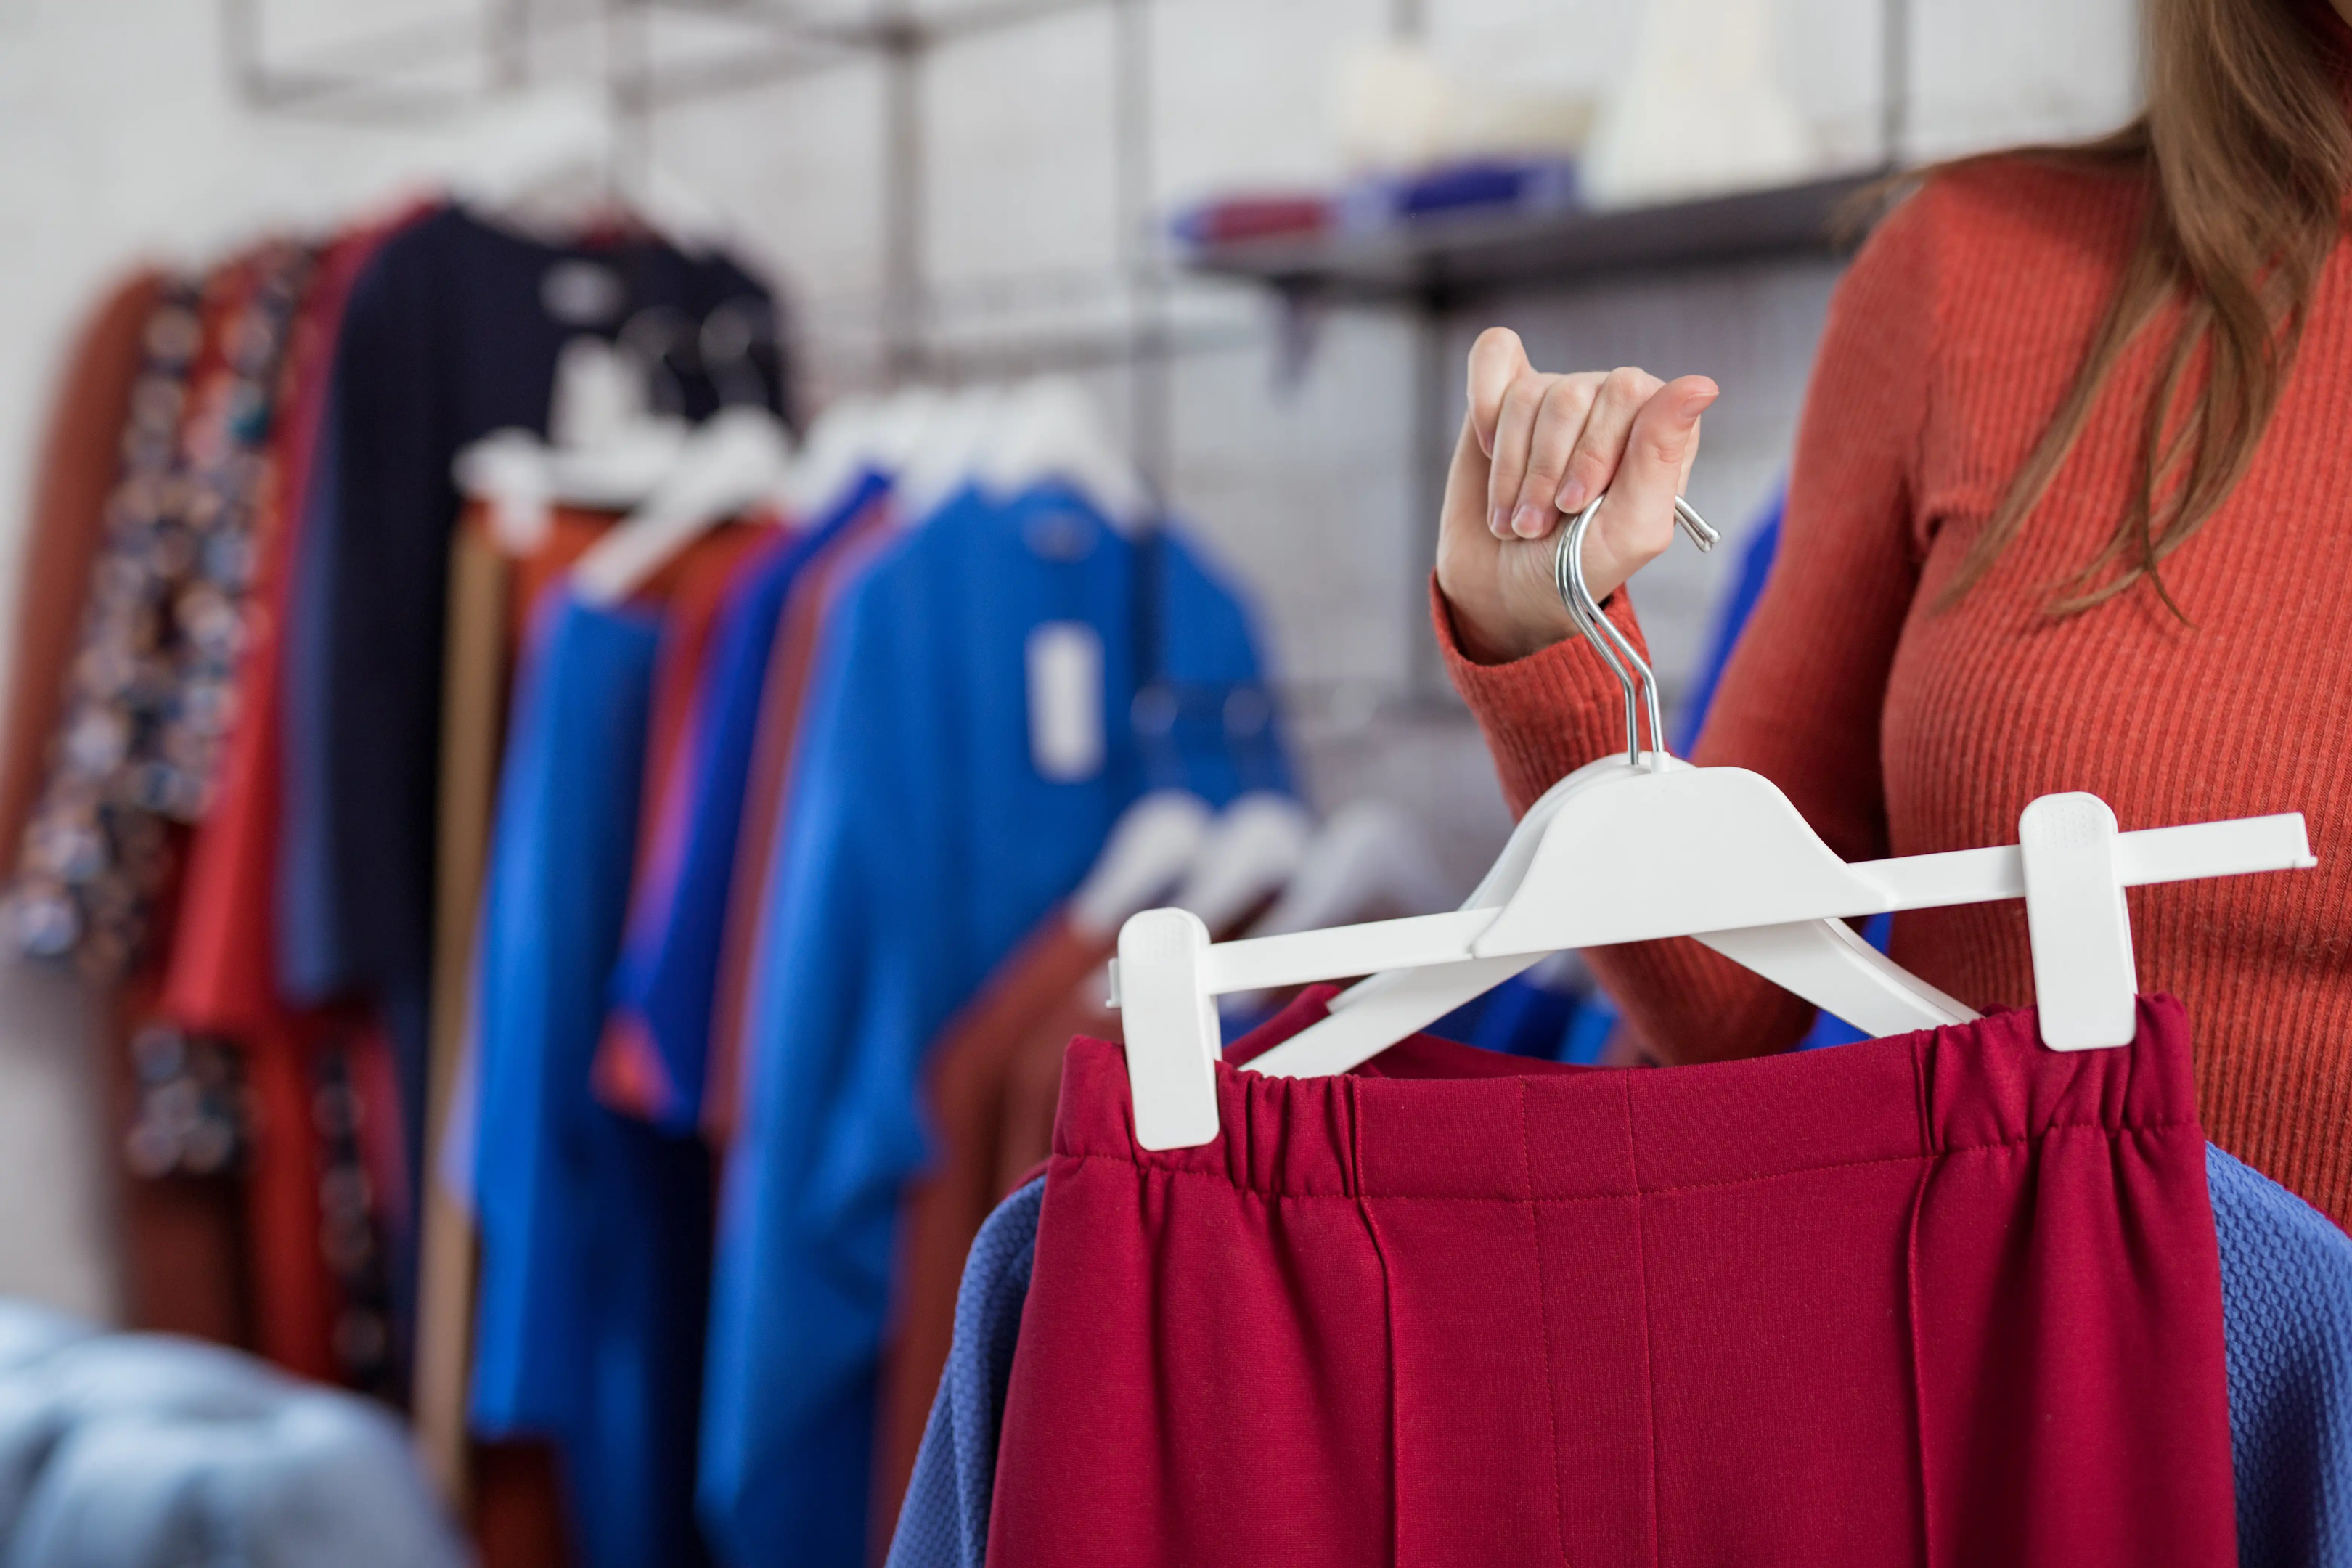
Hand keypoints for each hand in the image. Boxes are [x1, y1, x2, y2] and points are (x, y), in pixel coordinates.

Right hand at [1434, 328, 1716, 663]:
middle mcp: (1611, 403)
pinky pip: (1493, 356)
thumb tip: (1701, 383)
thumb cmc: (1574, 569)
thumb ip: (1661, 458)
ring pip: (1527, 393)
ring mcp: (1557, 395)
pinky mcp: (1505, 393)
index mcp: (1656, 432)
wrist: (1502, 590)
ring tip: (1514, 518)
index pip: (1629, 394)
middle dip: (1545, 469)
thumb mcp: (1627, 531)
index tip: (1573, 505)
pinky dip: (1483, 404)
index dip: (1593, 450)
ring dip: (1511, 468)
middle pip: (1572, 393)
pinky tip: (1487, 450)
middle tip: (1536, 526)